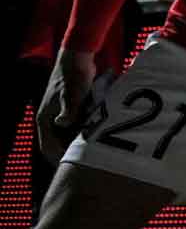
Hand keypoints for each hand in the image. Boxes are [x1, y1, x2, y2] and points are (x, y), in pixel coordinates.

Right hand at [36, 48, 95, 162]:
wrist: (78, 58)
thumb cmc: (73, 76)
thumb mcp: (73, 94)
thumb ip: (69, 110)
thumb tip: (63, 123)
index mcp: (45, 119)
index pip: (47, 147)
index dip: (56, 159)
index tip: (67, 170)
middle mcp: (51, 119)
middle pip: (59, 143)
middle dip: (70, 153)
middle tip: (86, 163)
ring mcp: (60, 113)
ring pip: (68, 135)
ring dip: (78, 142)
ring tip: (93, 151)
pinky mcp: (71, 108)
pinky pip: (76, 126)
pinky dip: (84, 131)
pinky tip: (97, 134)